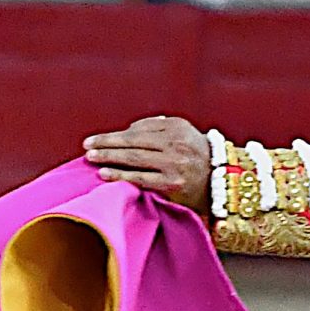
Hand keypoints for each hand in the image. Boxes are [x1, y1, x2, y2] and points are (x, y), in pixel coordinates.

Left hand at [82, 115, 210, 209]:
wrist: (222, 182)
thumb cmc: (196, 157)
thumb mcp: (182, 134)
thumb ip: (157, 128)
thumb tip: (127, 131)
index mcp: (176, 127)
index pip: (138, 130)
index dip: (114, 135)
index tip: (94, 140)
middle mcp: (176, 143)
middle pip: (134, 141)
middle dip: (107, 144)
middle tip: (87, 147)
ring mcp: (174, 164)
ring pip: (135, 158)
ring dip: (110, 157)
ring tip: (91, 158)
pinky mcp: (172, 184)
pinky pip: (141, 178)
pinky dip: (121, 175)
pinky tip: (105, 174)